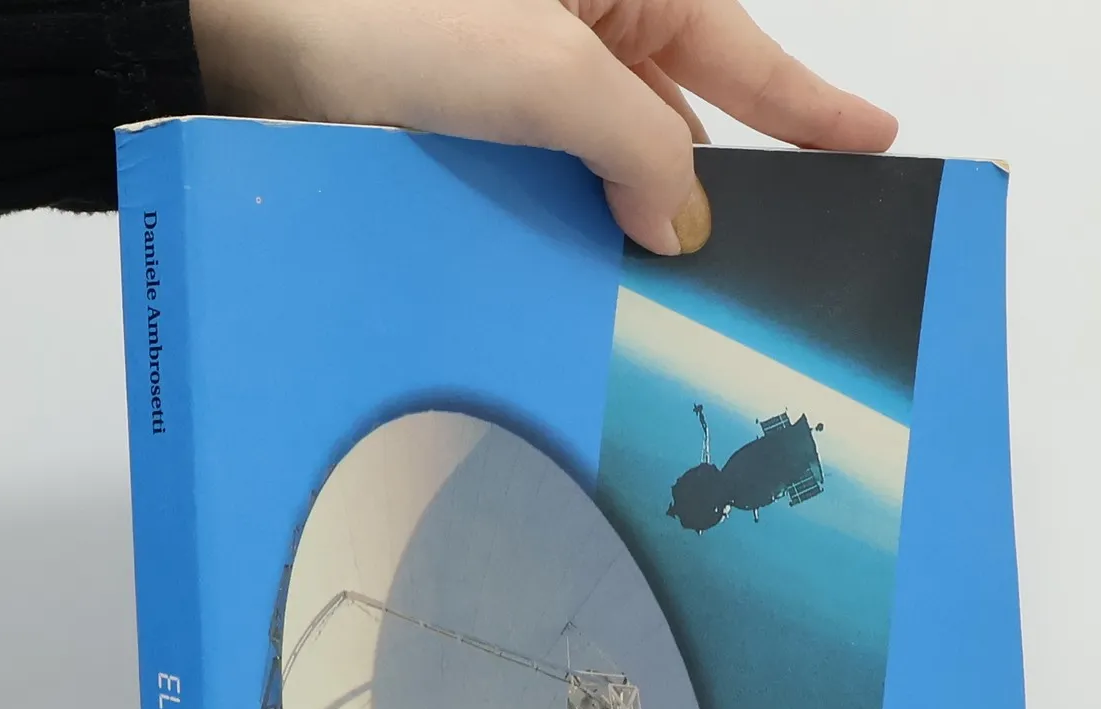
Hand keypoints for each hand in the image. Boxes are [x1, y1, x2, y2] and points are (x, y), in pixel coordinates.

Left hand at [187, 0, 897, 254]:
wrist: (226, 24)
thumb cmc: (376, 11)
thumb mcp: (544, 76)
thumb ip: (638, 147)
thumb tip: (683, 220)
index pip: (740, 48)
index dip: (810, 104)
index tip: (875, 142)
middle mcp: (576, 10)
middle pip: (674, 111)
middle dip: (698, 187)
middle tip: (753, 268)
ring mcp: (517, 62)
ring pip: (603, 154)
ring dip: (619, 217)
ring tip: (647, 288)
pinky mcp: (462, 108)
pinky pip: (539, 171)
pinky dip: (559, 220)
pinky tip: (573, 269)